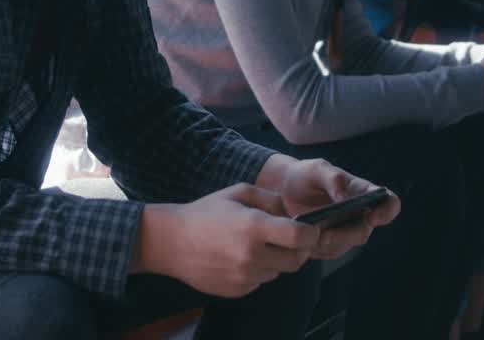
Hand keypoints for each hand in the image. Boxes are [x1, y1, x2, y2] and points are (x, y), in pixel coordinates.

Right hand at [135, 183, 318, 297]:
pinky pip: (260, 282)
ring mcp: (244, 276)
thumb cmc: (206, 212)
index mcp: (254, 227)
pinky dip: (259, 271)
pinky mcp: (237, 290)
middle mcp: (252, 255)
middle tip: (291, 240)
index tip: (310, 230)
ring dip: (276, 261)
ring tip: (257, 246)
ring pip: (278, 273)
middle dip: (299, 250)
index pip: (299, 237)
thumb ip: (271, 199)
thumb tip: (293, 213)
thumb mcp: (239, 192)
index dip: (311, 234)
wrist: (172, 242)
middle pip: (296, 261)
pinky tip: (241, 258)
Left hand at [268, 158, 399, 259]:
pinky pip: (328, 252)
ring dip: (327, 244)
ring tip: (307, 237)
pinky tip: (302, 240)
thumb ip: (333, 179)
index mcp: (362, 192)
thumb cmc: (304, 175)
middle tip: (324, 235)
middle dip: (345, 235)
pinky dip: (316, 248)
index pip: (388, 203)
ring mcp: (344, 230)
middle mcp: (358, 214)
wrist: (281, 190)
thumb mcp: (316, 170)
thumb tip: (347, 196)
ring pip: (345, 245)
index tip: (374, 217)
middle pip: (363, 231)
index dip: (387, 211)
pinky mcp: (329, 243)